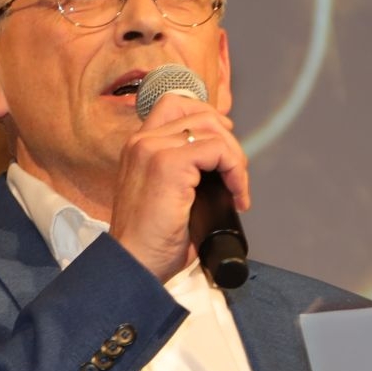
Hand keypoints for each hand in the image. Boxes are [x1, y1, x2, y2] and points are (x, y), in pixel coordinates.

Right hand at [107, 92, 249, 280]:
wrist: (133, 265)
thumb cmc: (149, 242)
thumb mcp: (165, 196)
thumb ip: (184, 172)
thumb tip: (222, 165)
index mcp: (138, 147)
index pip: (176, 105)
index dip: (209, 121)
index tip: (224, 153)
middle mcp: (142, 142)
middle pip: (201, 114)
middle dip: (228, 142)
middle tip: (236, 177)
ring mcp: (153, 150)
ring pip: (212, 129)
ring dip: (235, 158)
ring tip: (238, 189)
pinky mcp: (168, 165)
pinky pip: (217, 150)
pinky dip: (235, 170)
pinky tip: (236, 194)